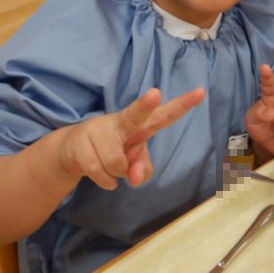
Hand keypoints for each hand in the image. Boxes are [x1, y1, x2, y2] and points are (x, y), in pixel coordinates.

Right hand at [59, 87, 204, 189]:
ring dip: (115, 173)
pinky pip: (101, 172)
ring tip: (109, 164)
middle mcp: (121, 121)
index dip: (183, 105)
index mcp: (140, 124)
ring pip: (117, 163)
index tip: (201, 92)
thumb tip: (134, 177)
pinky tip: (100, 172)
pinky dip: (104, 180)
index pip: (164, 114)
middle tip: (154, 94)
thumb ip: (142, 168)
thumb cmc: (112, 151)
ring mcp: (99, 129)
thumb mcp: (133, 161)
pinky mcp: (81, 142)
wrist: (72, 151)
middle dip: (145, 105)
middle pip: (135, 114)